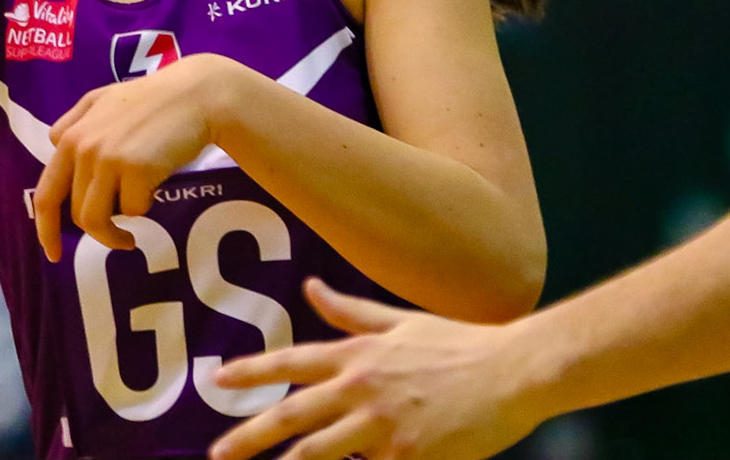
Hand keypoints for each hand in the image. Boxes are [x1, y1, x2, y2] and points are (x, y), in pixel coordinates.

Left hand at [33, 53, 237, 260]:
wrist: (193, 94)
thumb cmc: (150, 98)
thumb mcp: (102, 99)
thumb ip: (75, 120)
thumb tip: (55, 144)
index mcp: (70, 137)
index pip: (46, 194)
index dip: (46, 230)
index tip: (54, 253)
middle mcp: (83, 148)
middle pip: (77, 214)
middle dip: (97, 234)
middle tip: (118, 240)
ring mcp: (108, 159)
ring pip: (97, 220)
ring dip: (114, 236)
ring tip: (131, 238)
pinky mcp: (136, 169)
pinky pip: (133, 210)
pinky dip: (144, 207)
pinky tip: (156, 190)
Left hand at [208, 280, 545, 459]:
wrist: (513, 371)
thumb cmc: (460, 344)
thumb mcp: (400, 322)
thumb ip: (351, 311)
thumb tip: (310, 287)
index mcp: (357, 354)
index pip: (291, 361)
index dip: (251, 371)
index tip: (218, 380)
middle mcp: (361, 388)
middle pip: (292, 416)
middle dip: (248, 436)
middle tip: (216, 452)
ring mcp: (383, 426)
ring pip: (320, 453)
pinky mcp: (408, 456)